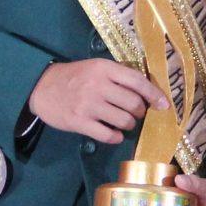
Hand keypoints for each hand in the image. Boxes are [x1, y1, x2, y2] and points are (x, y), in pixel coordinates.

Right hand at [28, 59, 167, 144]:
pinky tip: (114, 133)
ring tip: (124, 122)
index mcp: (104, 68)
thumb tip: (147, 91)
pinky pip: (108, 135)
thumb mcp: (96, 68)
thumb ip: (118, 76)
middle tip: (135, 112)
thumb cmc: (74, 77)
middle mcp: (98, 85)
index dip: (154, 94)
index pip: (138, 81)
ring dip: (129, 125)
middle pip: (134, 103)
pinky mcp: (80, 122)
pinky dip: (116, 137)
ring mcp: (89, 105)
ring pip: (124, 121)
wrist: (41, 87)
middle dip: (140, 112)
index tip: (164, 105)